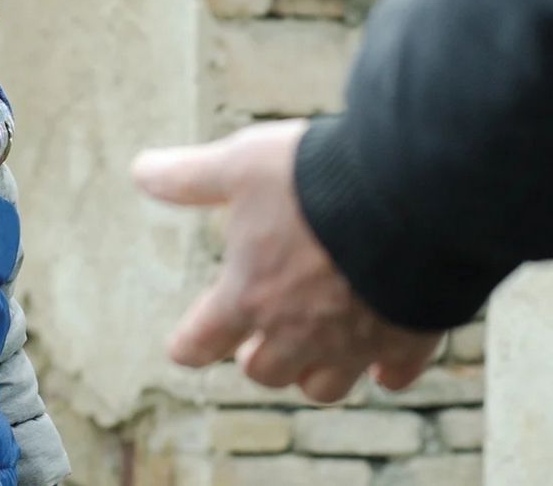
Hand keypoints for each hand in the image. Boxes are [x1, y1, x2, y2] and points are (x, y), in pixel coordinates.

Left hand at [132, 119, 442, 401]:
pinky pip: (393, 374)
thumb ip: (191, 177)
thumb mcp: (242, 165)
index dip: (188, 345)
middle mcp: (297, 333)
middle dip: (256, 359)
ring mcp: (354, 342)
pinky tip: (383, 362)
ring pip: (323, 386)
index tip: (185, 346)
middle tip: (254, 345)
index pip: (199, 343)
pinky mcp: (407, 338)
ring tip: (312, 353)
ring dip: (312, 374)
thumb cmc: (316, 179)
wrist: (411, 193)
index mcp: (248, 297)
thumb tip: (141, 172)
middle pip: (264, 372)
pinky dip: (385, 370)